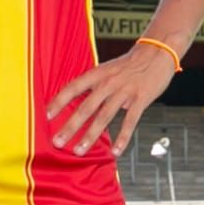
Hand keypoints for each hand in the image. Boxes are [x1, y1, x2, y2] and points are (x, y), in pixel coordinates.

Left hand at [46, 44, 176, 156]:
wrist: (158, 52)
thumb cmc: (129, 64)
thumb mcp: (108, 68)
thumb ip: (95, 85)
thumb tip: (77, 103)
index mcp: (99, 73)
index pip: (74, 88)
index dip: (59, 102)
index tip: (46, 117)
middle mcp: (109, 82)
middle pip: (86, 107)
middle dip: (70, 126)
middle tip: (57, 142)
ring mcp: (125, 91)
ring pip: (104, 117)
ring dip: (90, 136)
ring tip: (79, 151)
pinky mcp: (141, 99)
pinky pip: (130, 121)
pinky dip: (123, 138)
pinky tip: (116, 152)